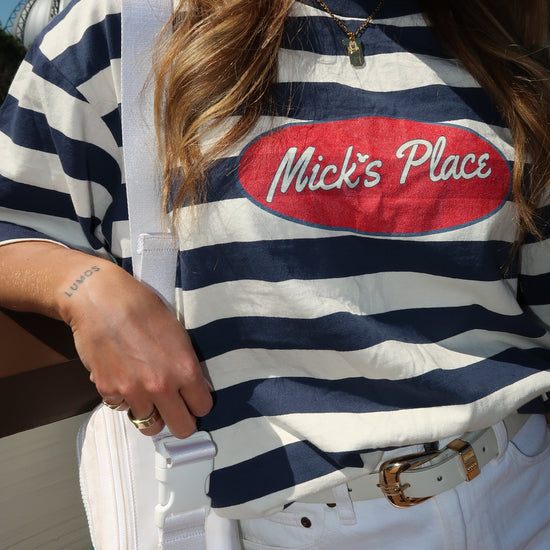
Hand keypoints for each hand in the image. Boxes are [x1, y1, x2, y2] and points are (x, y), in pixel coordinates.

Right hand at [58, 258, 212, 437]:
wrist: (101, 299)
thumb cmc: (143, 308)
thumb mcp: (178, 334)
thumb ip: (187, 365)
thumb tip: (194, 389)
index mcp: (185, 369)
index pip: (203, 408)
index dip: (199, 403)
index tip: (193, 398)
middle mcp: (161, 386)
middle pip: (182, 429)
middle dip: (181, 420)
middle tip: (176, 407)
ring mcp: (132, 392)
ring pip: (150, 426)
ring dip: (152, 413)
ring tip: (148, 393)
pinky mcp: (107, 390)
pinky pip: (122, 408)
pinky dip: (125, 400)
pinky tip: (125, 378)